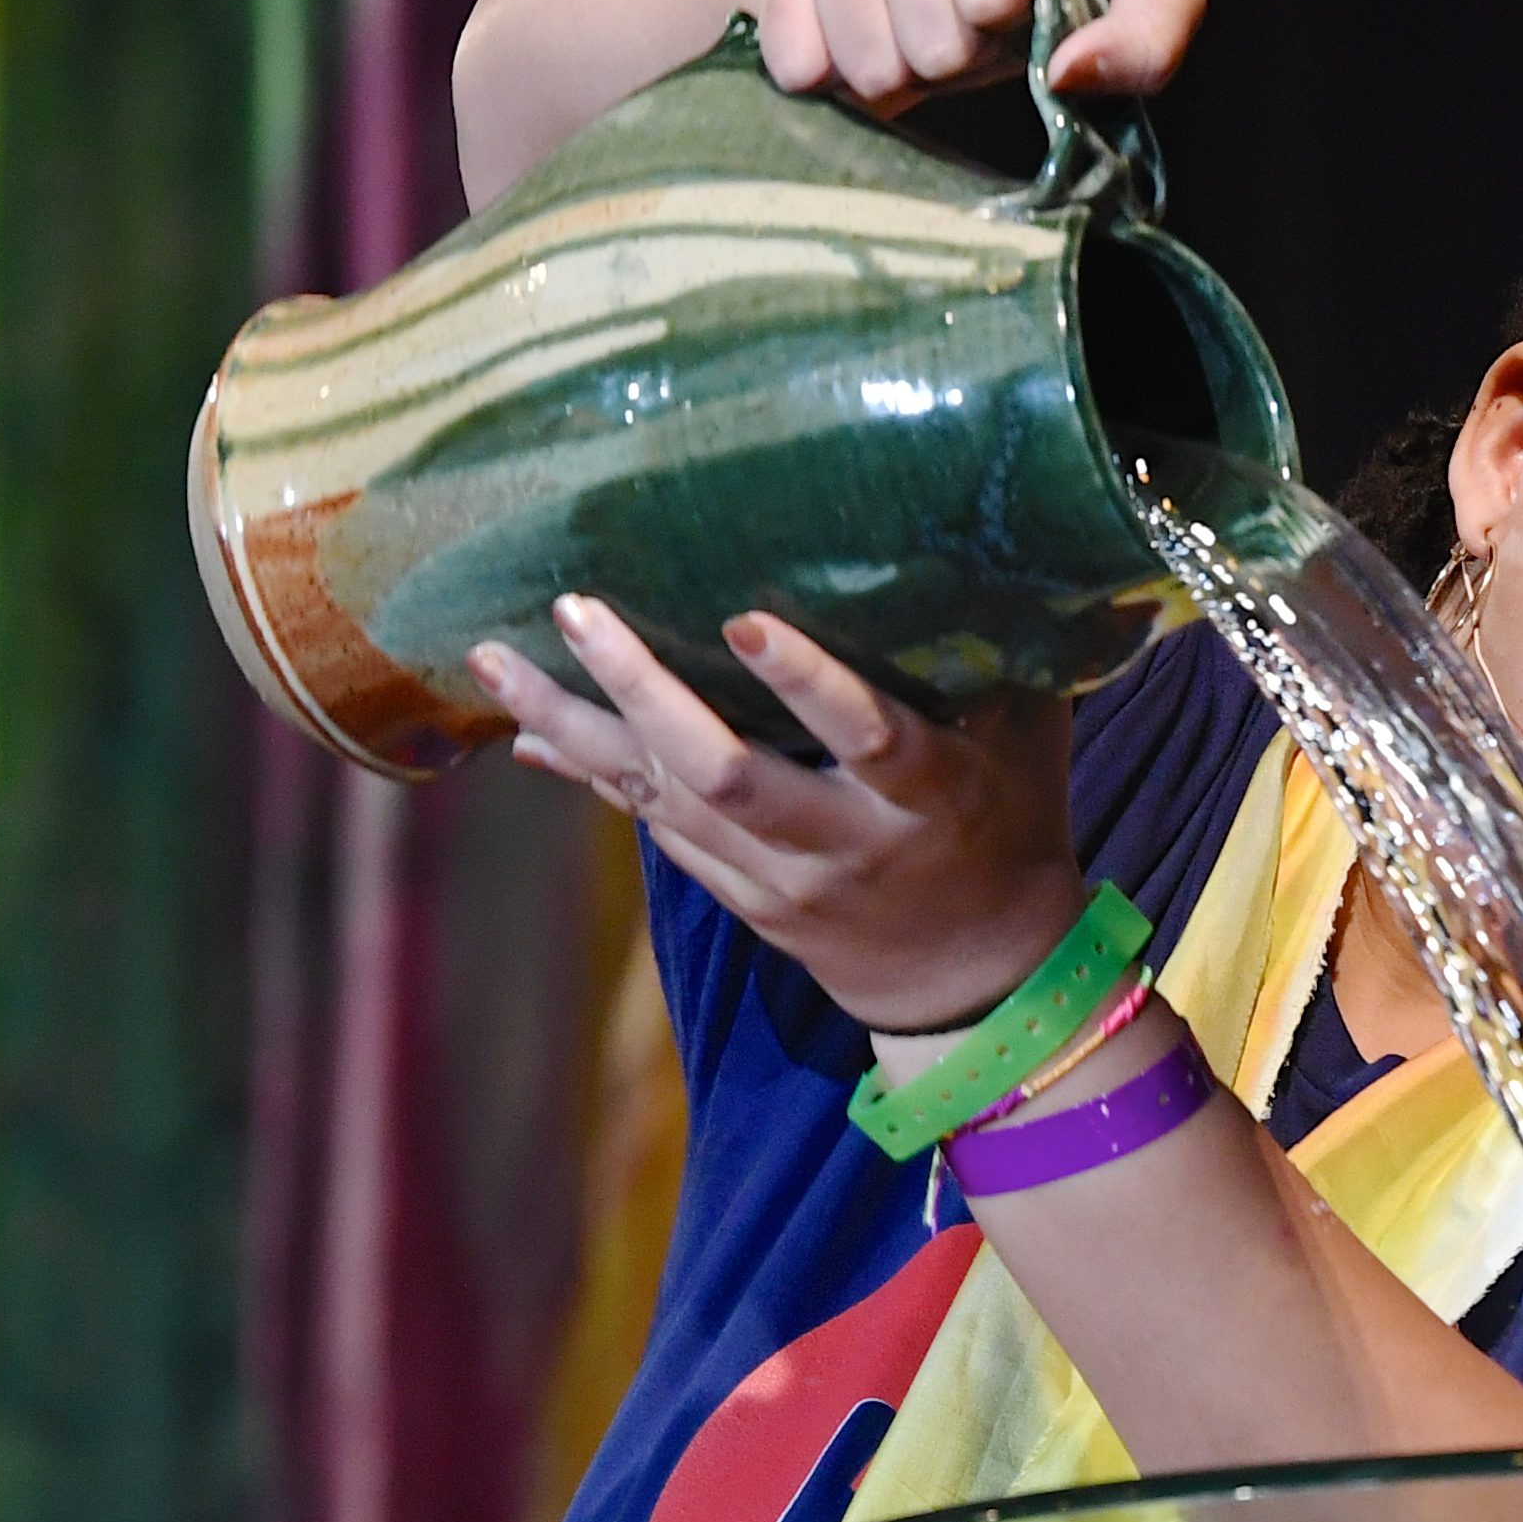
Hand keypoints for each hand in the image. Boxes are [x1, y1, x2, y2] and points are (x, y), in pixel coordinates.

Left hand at [475, 597, 1084, 1032]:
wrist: (978, 982)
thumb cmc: (1011, 823)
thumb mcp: (1028, 739)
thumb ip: (996, 653)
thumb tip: (948, 539)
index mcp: (928, 796)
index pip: (867, 737)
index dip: (806, 683)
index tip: (742, 618)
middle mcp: (844, 843)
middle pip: (727, 773)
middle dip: (644, 692)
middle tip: (576, 610)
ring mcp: (783, 881)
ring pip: (663, 803)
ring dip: (574, 728)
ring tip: (495, 657)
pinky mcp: (742, 900)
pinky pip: (654, 828)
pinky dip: (590, 773)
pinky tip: (529, 724)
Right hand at [759, 0, 1204, 109]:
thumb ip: (1146, 37)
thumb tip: (1068, 71)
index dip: (1005, 11)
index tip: (1018, 9)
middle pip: (926, 9)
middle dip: (960, 53)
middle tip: (977, 36)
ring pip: (861, 38)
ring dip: (904, 73)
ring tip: (930, 42)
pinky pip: (799, 53)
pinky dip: (840, 79)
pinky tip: (874, 50)